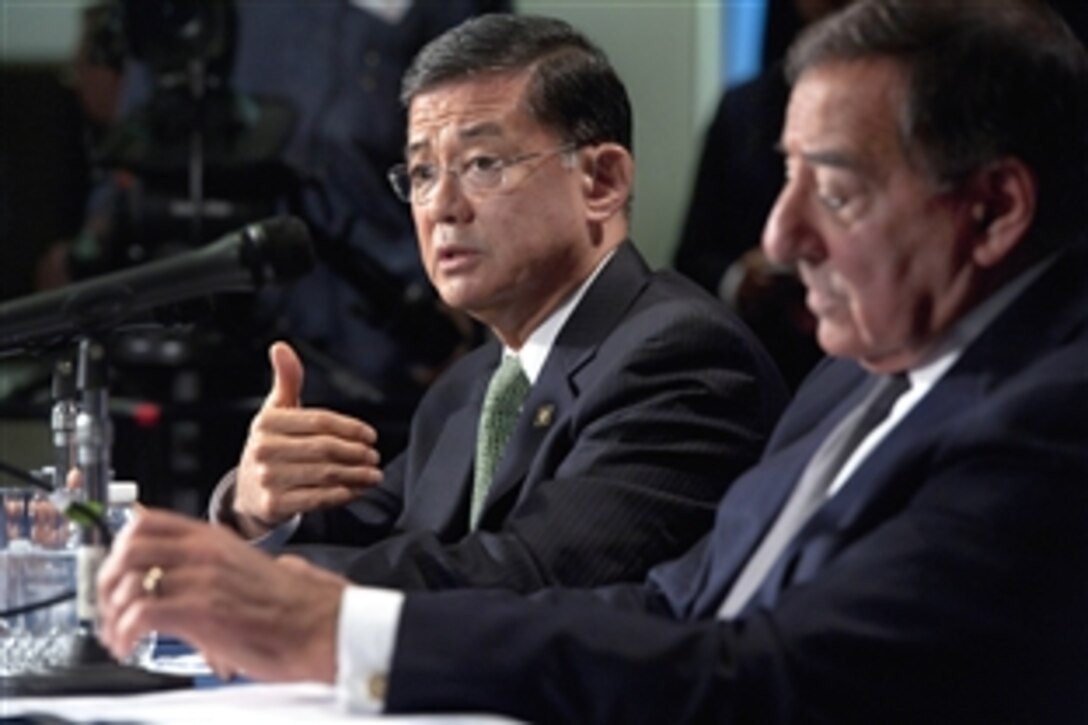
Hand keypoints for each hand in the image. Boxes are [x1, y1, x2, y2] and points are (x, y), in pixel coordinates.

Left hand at [96, 508, 346, 682]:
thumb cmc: (296, 606)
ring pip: (127, 582)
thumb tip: (195, 584)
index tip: (113, 572)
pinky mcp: (202, 610)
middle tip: (108, 608)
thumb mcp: (251, 568)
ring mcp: (202, 578)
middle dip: (106, 583)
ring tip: (118, 636)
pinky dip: (124, 633)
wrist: (321, 625)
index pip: (147, 521)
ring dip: (111, 615)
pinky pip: (140, 615)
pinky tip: (130, 646)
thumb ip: (217, 568)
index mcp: (215, 539)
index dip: (118, 546)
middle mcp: (204, 552)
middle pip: (127, 549)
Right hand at [234, 341, 382, 535]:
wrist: (247, 493)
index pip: (320, 421)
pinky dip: (342, 495)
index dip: (350, 428)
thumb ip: (286, 380)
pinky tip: (356, 491)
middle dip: (356, 453)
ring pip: (325, 475)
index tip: (371, 435)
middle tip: (374, 456)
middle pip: (325, 449)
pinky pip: (317, 500)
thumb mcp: (276, 411)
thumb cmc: (272, 446)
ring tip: (374, 474)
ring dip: (356, 475)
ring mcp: (267, 479)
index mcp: (267, 422)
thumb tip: (281, 346)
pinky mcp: (273, 506)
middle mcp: (263, 449)